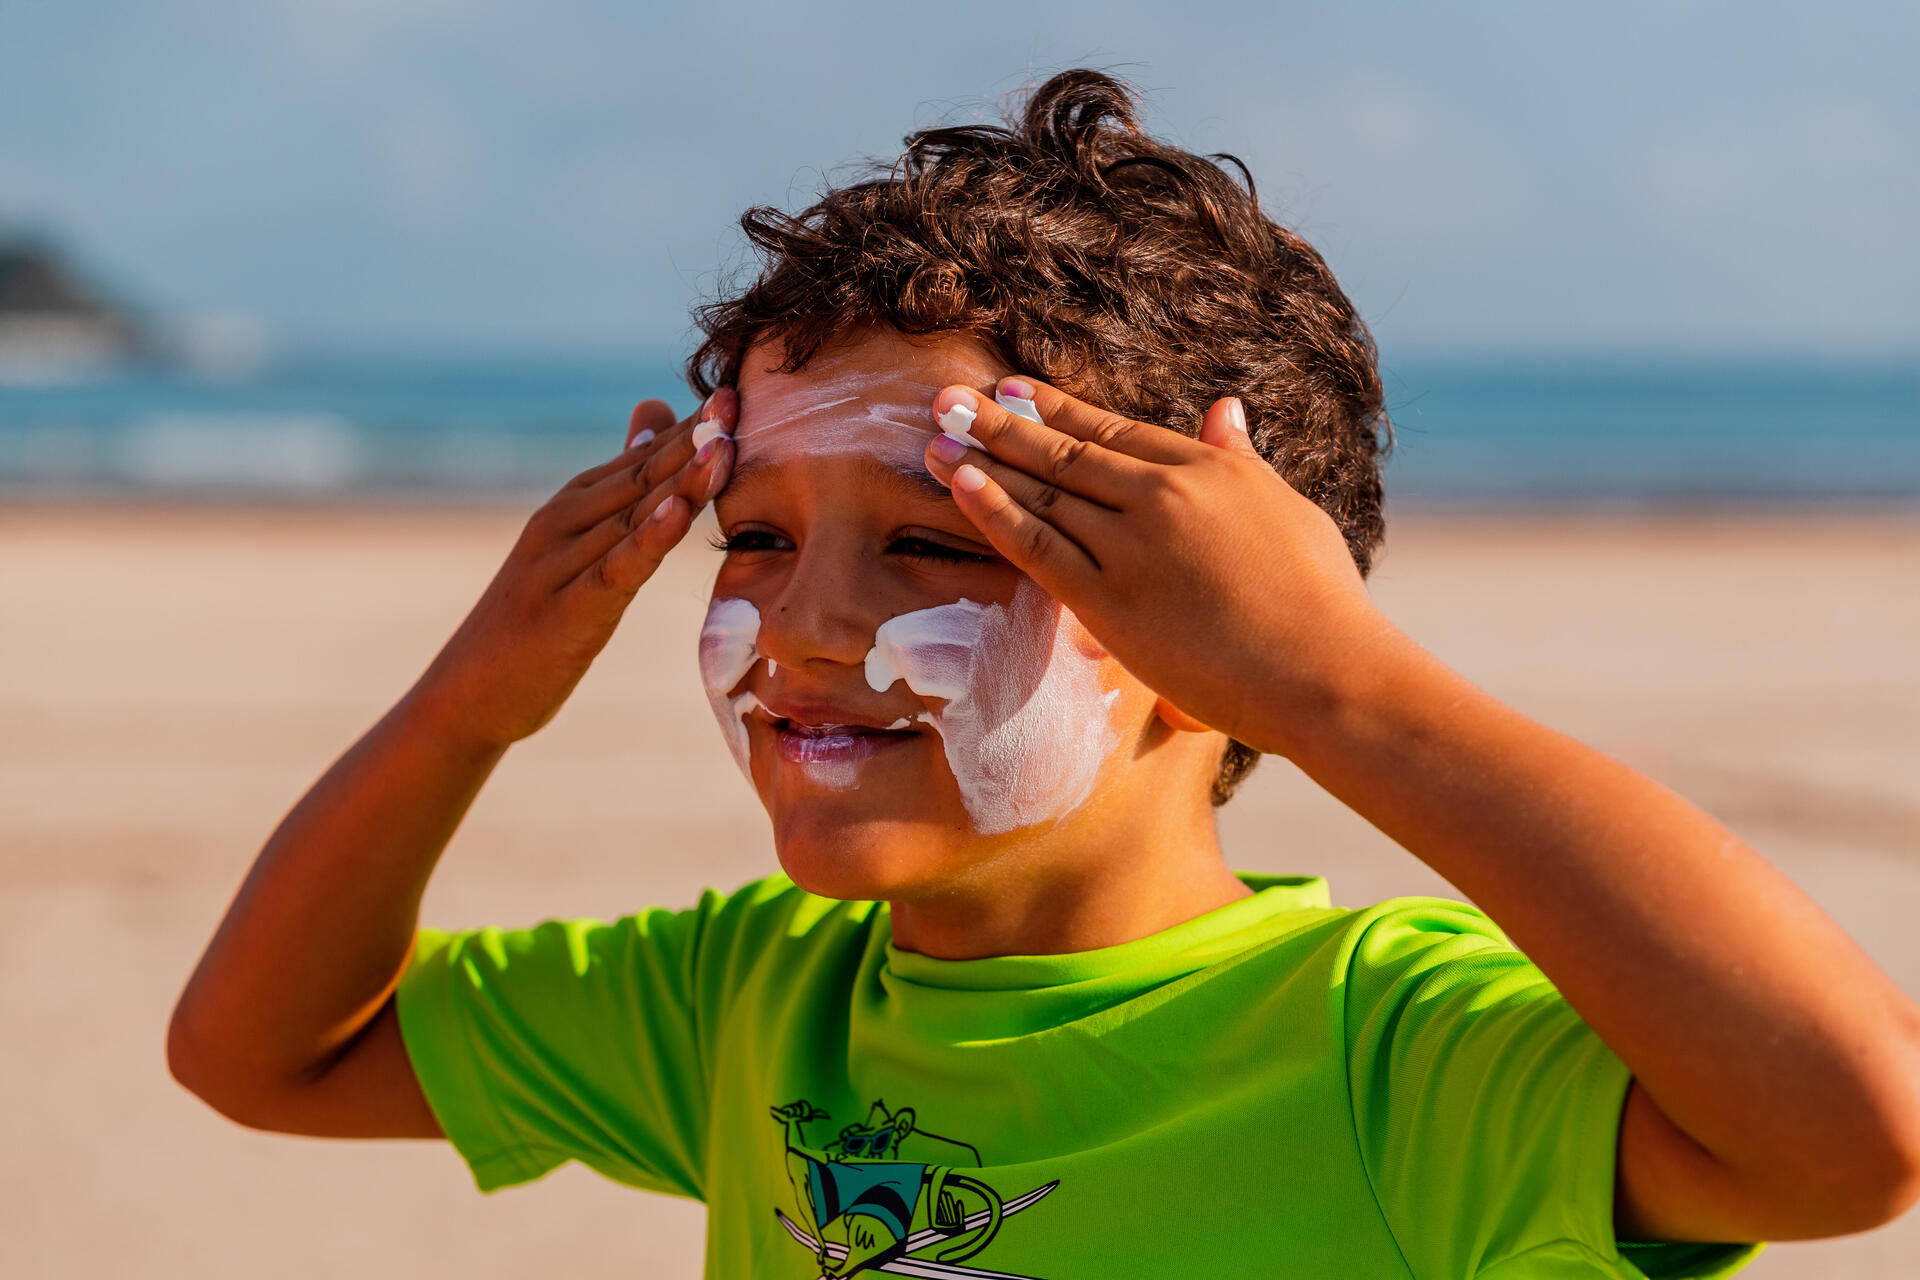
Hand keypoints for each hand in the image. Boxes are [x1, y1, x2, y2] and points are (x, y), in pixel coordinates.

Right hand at [413, 390, 736, 749]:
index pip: (645, 457)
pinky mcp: (569, 610)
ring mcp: (563, 564)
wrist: (468, 693)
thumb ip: (622, 483)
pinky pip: (615, 570)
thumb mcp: (580, 546)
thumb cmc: (535, 620)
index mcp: (575, 505)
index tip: (738, 392)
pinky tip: (676, 514)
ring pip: (634, 515)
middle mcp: (566, 522)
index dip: (693, 427)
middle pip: (643, 476)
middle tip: (737, 400)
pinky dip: (646, 540)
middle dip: (693, 439)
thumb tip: (656, 412)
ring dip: (681, 479)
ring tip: (723, 443)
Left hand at [921, 379, 1396, 757]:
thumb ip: (1242, 460)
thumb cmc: (1320, 600)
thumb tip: (1225, 409)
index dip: (1058, 408)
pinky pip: (1038, 546)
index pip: (1115, 430)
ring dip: (983, 459)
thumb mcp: (1286, 508)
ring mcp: (1131, 545)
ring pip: (1042, 492)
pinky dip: (994, 511)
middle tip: (951, 399)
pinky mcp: (1110, 600)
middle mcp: (1162, 494)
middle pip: (1066, 451)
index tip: (1014, 388)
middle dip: (1002, 423)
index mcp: (1206, 469)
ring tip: (936, 433)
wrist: (1324, 670)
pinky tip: (959, 483)